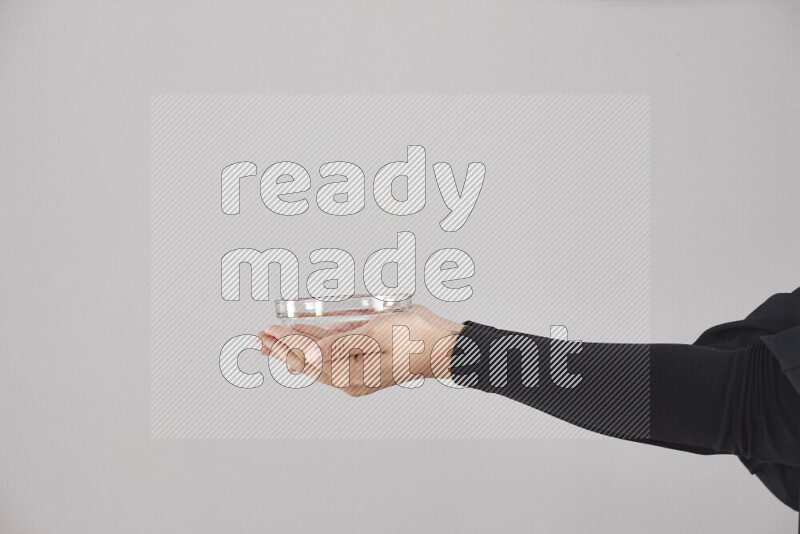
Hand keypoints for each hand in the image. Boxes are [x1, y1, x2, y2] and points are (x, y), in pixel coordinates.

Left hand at [256, 305, 463, 396]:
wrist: (446, 346)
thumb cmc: (419, 339)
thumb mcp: (376, 334)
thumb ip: (340, 343)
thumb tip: (309, 352)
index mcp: (354, 376)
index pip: (309, 359)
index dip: (285, 345)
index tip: (268, 333)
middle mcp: (353, 379)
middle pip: (309, 362)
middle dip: (284, 348)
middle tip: (260, 337)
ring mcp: (360, 373)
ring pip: (319, 359)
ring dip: (297, 346)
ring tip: (274, 338)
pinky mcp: (367, 364)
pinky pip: (336, 355)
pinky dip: (317, 344)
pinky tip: (305, 336)